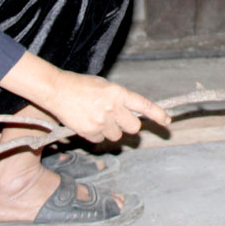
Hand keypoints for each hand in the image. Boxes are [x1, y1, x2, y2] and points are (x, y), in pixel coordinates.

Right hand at [0, 52, 170, 142]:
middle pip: (133, 128)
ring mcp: (101, 121)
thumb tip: (131, 112)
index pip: (144, 105)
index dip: (158, 114)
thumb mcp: (105, 85)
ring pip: (116, 136)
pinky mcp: (89, 131)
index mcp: (118, 93)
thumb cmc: (81, 85)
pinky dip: (96, 135)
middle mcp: (113, 108)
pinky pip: (100, 140)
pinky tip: (87, 123)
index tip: (167, 121)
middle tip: (119, 121)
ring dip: (111, 131)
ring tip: (97, 118)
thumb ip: (119, 98)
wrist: (57, 90)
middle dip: (129, 127)